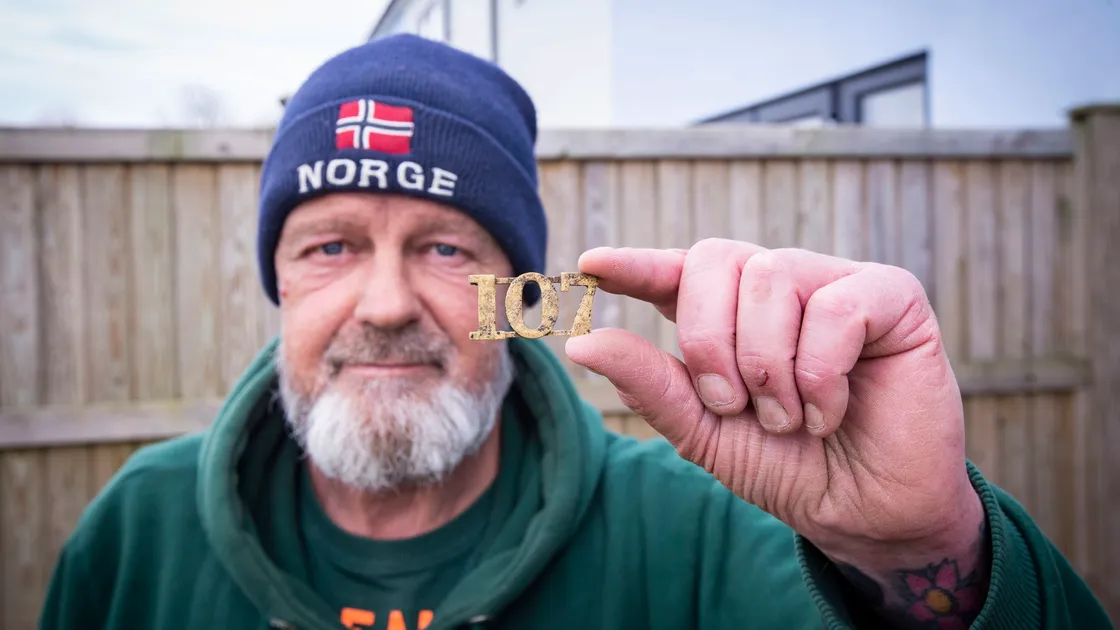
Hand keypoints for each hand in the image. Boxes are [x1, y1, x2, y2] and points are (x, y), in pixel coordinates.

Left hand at [564, 240, 986, 611]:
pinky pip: (835, 306)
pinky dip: (820, 373)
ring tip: (790, 417)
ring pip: (770, 277)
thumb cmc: (789, 465)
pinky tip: (830, 410)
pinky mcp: (891, 297)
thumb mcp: (705, 430)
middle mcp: (781, 285)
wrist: (863, 515)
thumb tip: (582, 343)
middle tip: (731, 404)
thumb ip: (651, 384)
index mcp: (733, 312)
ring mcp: (836, 283)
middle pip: (714, 260)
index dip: (635, 264)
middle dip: (709, 341)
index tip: (590, 265)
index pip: (677, 270)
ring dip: (767, 366)